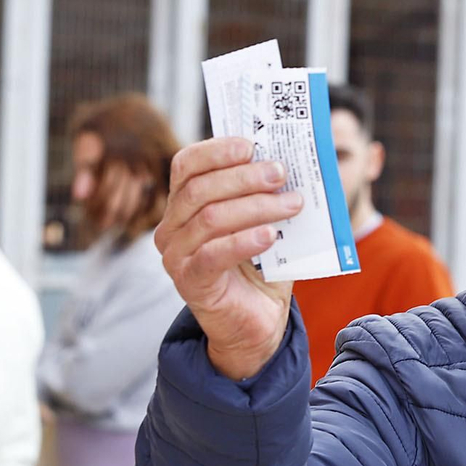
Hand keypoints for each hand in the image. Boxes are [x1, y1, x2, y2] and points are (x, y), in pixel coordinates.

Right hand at [155, 138, 303, 379]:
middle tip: (281, 173)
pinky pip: (213, 255)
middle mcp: (171, 227)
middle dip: (245, 177)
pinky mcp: (190, 282)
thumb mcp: (266, 221)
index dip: (216, 150)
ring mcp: (176, 256)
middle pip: (200, 189)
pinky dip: (244, 241)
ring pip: (210, 219)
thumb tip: (294, 160)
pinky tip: (270, 235)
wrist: (258, 320)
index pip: (186, 165)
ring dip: (255, 207)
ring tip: (292, 204)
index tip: (252, 144)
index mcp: (184, 204)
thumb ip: (270, 193)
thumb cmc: (262, 265)